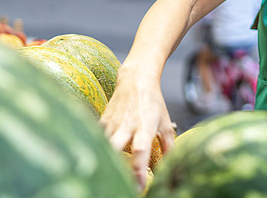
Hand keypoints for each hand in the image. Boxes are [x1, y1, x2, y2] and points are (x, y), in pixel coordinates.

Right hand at [99, 67, 175, 189]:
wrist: (136, 79)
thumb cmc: (153, 102)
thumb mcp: (165, 123)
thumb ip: (169, 147)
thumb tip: (169, 167)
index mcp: (145, 126)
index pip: (141, 150)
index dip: (137, 170)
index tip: (137, 186)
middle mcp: (127, 125)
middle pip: (115, 147)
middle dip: (114, 166)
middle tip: (119, 184)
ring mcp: (113, 122)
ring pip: (103, 144)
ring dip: (105, 159)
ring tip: (108, 175)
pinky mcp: (103, 120)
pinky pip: (97, 138)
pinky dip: (98, 149)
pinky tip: (100, 158)